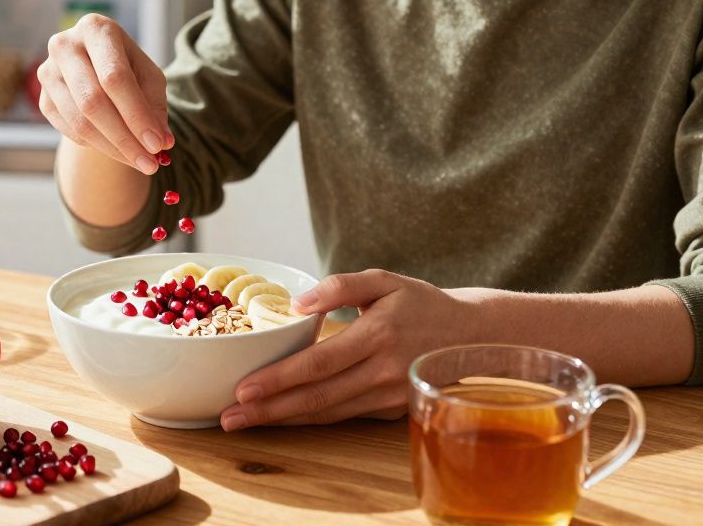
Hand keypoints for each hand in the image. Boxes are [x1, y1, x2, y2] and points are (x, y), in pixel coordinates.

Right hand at [38, 14, 172, 173]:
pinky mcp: (42, 98)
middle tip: (150, 163)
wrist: (95, 68)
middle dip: (125, 138)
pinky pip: (70, 131)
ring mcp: (48, 72)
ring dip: (113, 148)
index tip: (158, 145)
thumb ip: (155, 107)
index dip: (137, 114)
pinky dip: (97, 146)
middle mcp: (65, 45)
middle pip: (93, 101)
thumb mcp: (149, 79)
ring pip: (80, 122)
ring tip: (140, 161)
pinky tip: (117, 148)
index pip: (115, 77)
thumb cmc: (128, 68)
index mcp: (96, 29)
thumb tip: (162, 143)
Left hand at [220, 269, 477, 429]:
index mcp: (378, 335)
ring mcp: (388, 396)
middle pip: (317, 398)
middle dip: (269, 410)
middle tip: (231, 416)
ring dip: (283, 420)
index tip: (244, 387)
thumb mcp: (384, 280)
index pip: (318, 363)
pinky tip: (282, 417)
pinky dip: (310, 420)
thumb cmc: (421, 303)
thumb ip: (341, 286)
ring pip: (327, 414)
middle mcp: (383, 372)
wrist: (471, 336)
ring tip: (246, 421)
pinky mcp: (391, 410)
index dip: (279, 379)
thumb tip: (299, 302)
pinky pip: (343, 416)